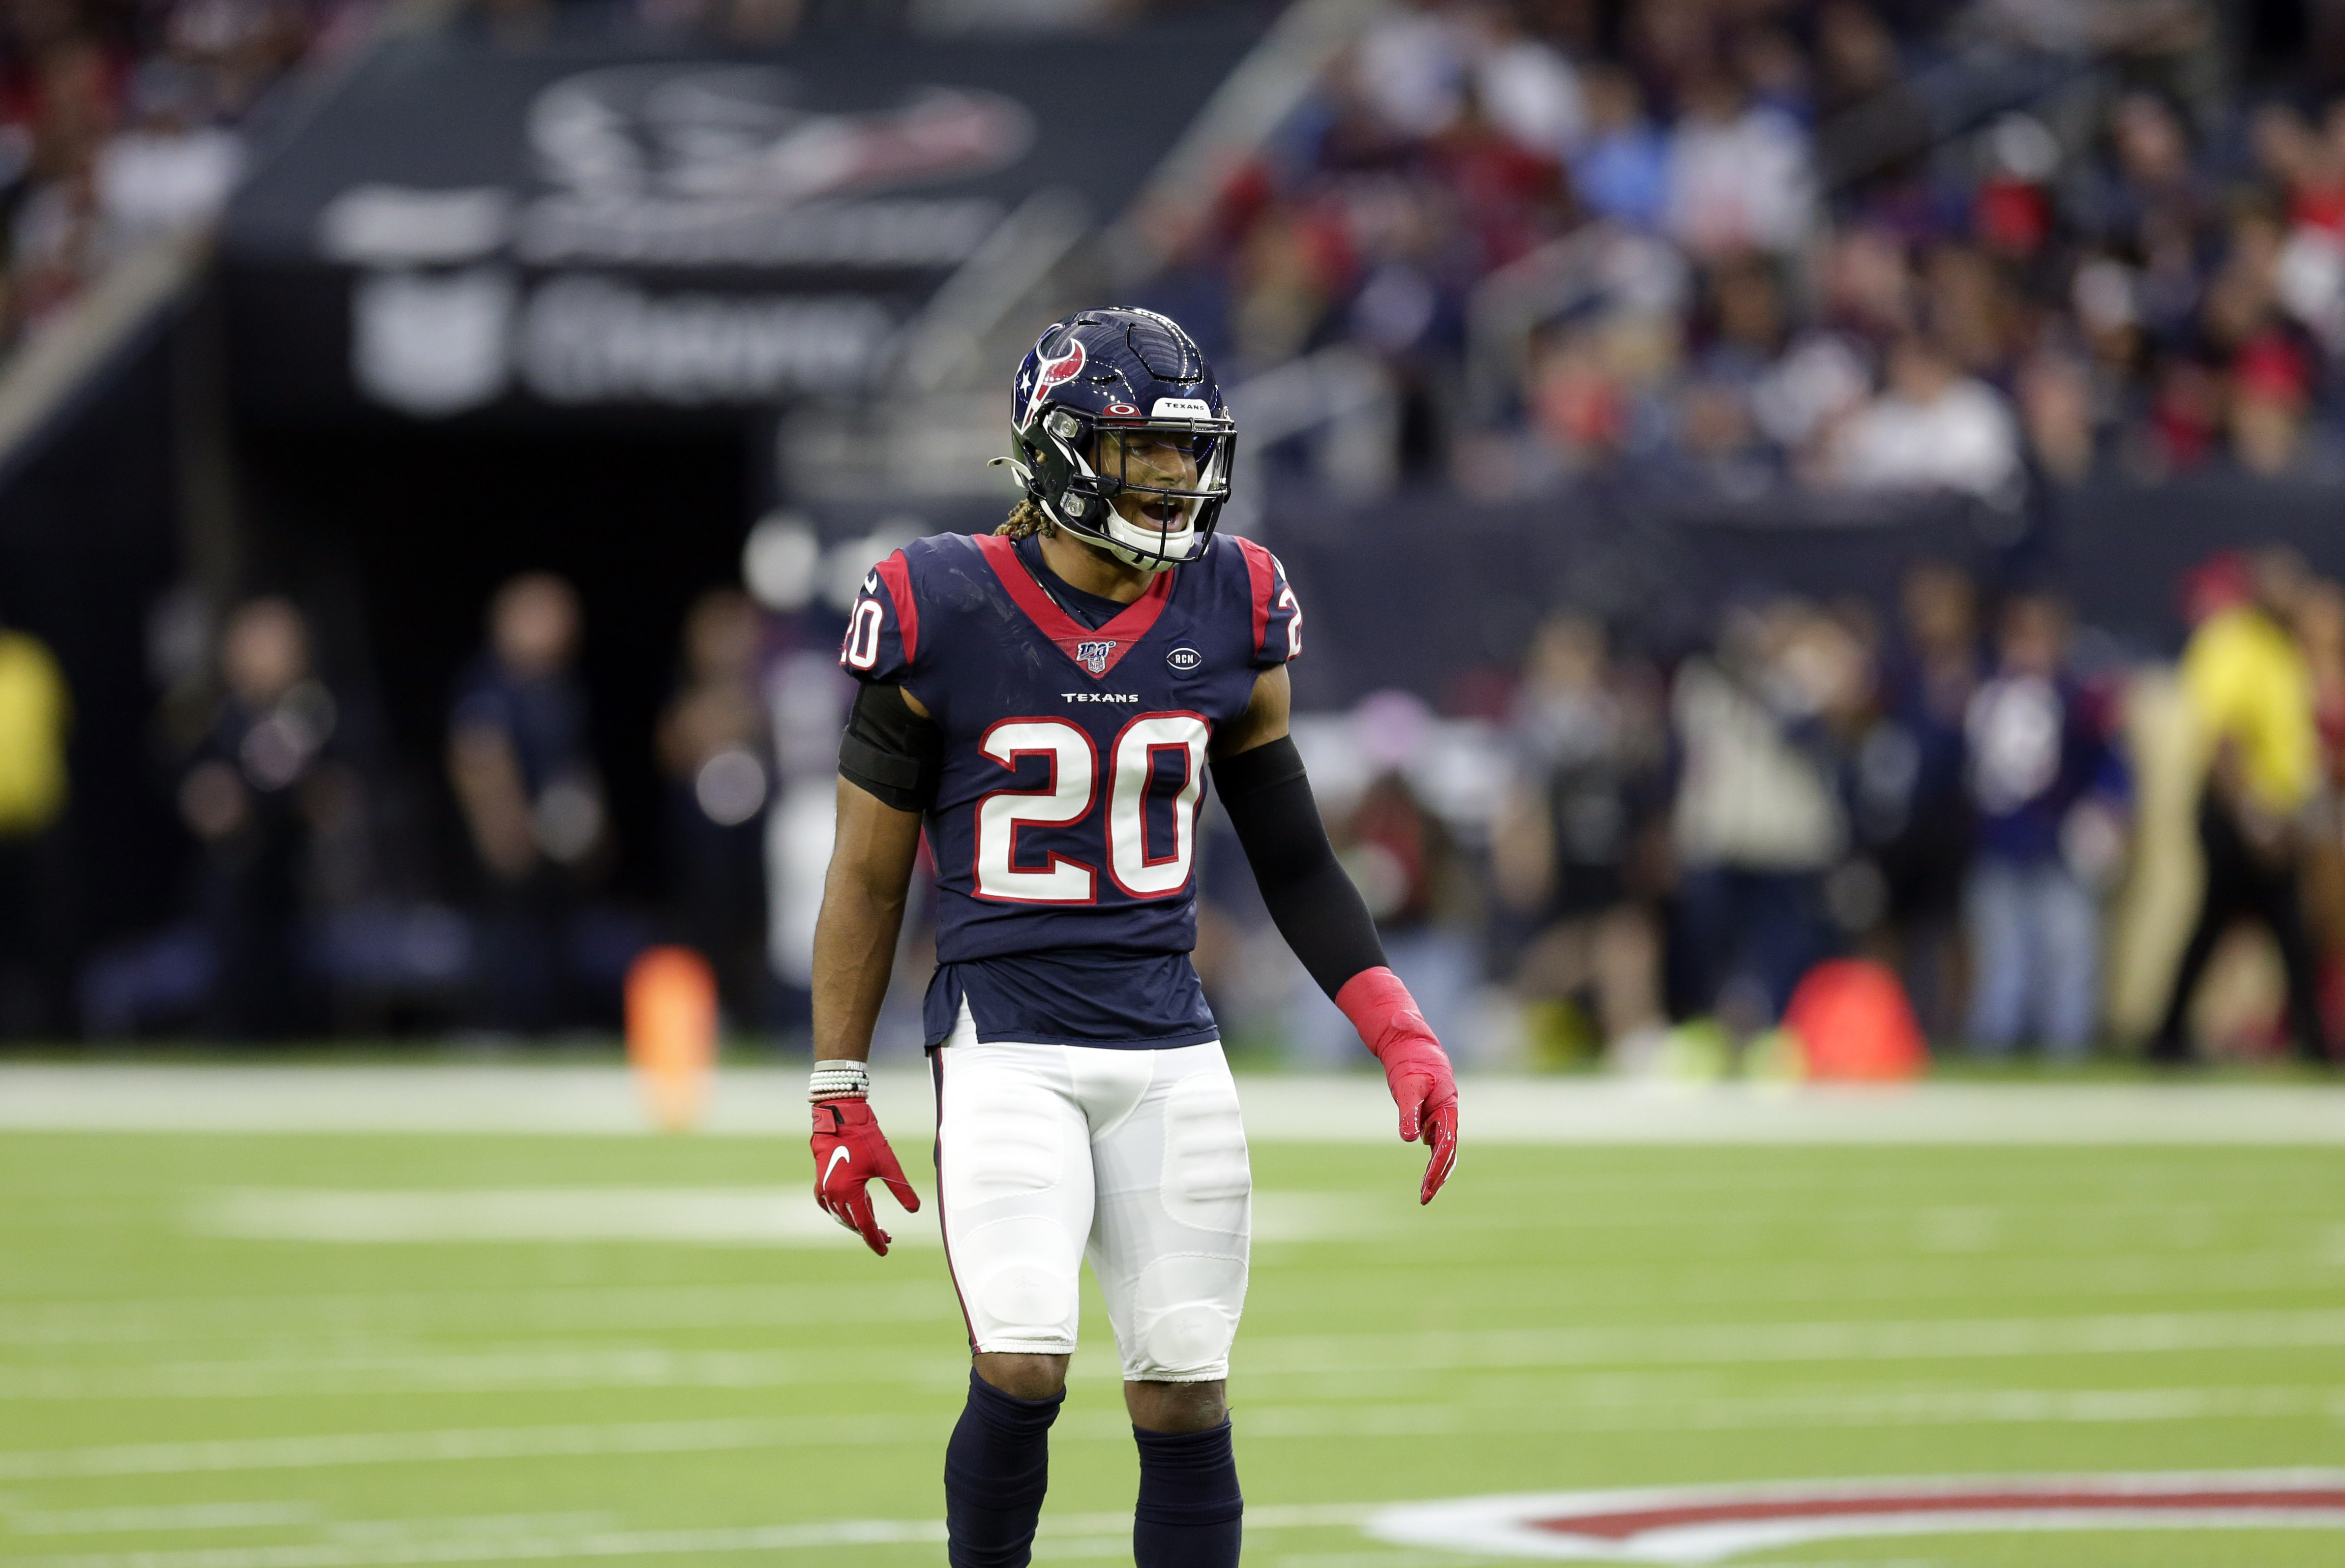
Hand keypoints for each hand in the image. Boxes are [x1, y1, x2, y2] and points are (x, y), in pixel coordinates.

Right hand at [811, 1098, 919, 1254]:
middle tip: (888, 1236)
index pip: (865, 1225)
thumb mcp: (888, 1164)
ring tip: (876, 1224)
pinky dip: (843, 1211)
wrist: (840, 1117)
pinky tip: (853, 1210)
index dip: (875, 1239)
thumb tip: (914, 1210)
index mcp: (849, 1192)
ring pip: (841, 1215)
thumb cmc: (865, 1138)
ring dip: (857, 1221)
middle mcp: (833, 1195)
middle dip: (870, 1231)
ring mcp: (824, 1189)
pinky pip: (830, 1205)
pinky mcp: (820, 1182)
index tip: (885, 1250)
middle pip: (853, 1222)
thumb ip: (901, 1189)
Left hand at [1334, 967, 1458, 1204]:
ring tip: (1425, 1194)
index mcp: (1447, 1106)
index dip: (1437, 1166)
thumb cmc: (1411, 1061)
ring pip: (1442, 1150)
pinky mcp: (1429, 1115)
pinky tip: (1426, 1176)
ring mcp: (1439, 1116)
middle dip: (1437, 1177)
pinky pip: (1434, 1143)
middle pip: (1447, 1153)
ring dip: (1435, 1172)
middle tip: (1425, 1199)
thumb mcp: (1407, 1085)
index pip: (1445, 1144)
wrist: (1409, 1043)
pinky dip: (1432, 1160)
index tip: (1428, 1186)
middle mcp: (1446, 1114)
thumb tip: (1409, 1140)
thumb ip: (1408, 1111)